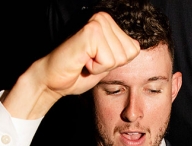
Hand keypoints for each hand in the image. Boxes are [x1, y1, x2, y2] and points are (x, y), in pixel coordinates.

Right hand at [2, 12, 140, 118]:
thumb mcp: (107, 62)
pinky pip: (108, 61)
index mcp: (109, 22)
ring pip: (119, 58)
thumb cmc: (78, 73)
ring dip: (101, 67)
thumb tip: (138, 47)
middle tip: (89, 62)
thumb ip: (121, 53)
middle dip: (109, 65)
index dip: (116, 63)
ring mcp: (97, 24)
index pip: (134, 49)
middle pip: (128, 53)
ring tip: (84, 61)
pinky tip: (82, 61)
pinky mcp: (90, 33)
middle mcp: (103, 18)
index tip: (96, 61)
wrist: (52, 80)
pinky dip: (95, 68)